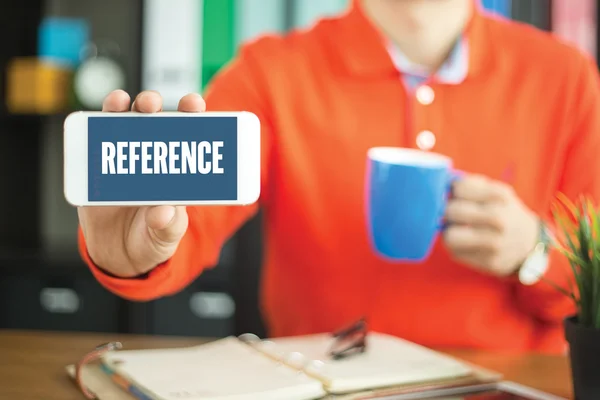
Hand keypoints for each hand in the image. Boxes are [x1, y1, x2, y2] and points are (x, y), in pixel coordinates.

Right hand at [77, 90, 205, 277]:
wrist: (118, 254)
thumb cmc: (151, 239)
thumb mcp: (165, 237)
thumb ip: (168, 226)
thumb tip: (163, 212)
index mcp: (177, 171)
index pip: (188, 136)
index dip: (191, 116)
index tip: (193, 104)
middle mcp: (152, 158)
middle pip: (155, 122)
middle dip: (155, 106)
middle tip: (152, 104)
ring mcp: (125, 159)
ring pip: (126, 123)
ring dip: (127, 108)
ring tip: (126, 104)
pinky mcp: (99, 167)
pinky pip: (98, 141)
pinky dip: (100, 123)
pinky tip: (104, 115)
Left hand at [442, 174, 538, 276]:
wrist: (529, 243)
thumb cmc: (504, 212)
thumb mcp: (496, 191)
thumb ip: (470, 184)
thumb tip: (443, 183)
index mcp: (499, 196)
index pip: (459, 187)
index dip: (452, 191)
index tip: (456, 196)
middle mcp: (498, 219)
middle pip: (451, 211)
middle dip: (447, 212)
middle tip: (453, 215)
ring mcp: (494, 243)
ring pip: (449, 237)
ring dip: (449, 232)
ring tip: (456, 230)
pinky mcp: (488, 262)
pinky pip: (455, 253)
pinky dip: (457, 248)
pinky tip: (467, 244)